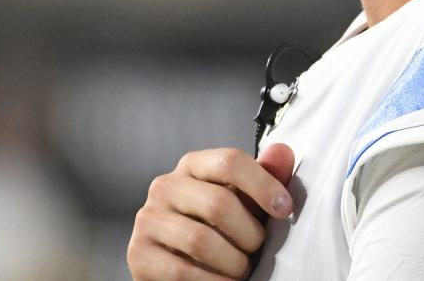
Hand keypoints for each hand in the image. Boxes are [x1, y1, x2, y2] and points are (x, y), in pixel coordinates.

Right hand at [128, 143, 295, 279]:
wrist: (177, 262)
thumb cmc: (217, 226)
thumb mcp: (242, 200)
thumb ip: (264, 178)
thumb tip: (283, 154)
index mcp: (193, 165)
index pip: (230, 161)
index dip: (263, 185)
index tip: (285, 209)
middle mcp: (165, 186)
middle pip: (219, 203)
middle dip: (249, 233)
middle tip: (258, 249)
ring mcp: (148, 219)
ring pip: (201, 240)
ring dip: (232, 262)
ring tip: (241, 269)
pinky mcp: (138, 254)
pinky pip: (182, 272)